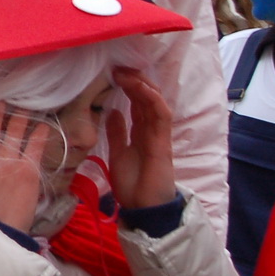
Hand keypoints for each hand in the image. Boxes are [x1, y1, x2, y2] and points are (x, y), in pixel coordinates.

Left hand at [107, 69, 176, 210]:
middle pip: (146, 100)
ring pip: (154, 104)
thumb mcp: (118, 153)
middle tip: (119, 67)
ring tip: (126, 73)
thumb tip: (112, 112)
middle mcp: (151, 131)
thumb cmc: (133, 184)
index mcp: (141, 133)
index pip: (137, 104)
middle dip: (135, 82)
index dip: (128, 88)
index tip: (114, 74)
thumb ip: (117, 133)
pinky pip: (161, 116)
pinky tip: (141, 87)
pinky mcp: (162, 142)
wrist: (143, 208)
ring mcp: (159, 135)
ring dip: (142, 86)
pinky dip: (152, 100)